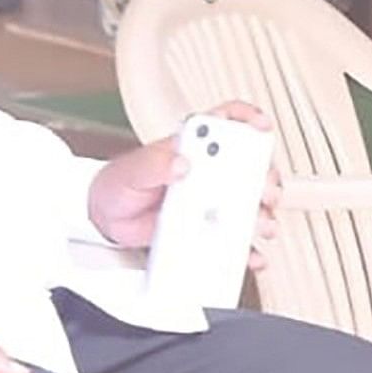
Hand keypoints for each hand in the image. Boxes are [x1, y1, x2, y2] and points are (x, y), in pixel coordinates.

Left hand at [88, 100, 284, 270]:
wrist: (106, 221)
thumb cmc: (119, 186)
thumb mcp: (131, 170)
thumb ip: (154, 164)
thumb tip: (179, 162)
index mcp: (191, 147)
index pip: (225, 122)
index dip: (247, 119)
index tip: (260, 127)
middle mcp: (208, 171)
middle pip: (249, 166)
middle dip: (264, 177)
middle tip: (263, 191)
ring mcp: (212, 200)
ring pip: (249, 203)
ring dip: (261, 215)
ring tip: (258, 225)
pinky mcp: (209, 228)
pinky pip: (234, 239)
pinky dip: (246, 249)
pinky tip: (250, 253)